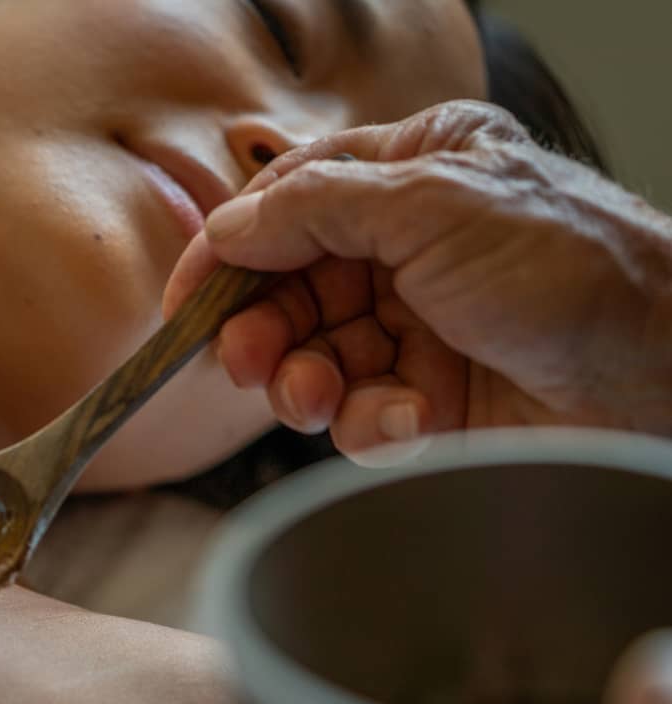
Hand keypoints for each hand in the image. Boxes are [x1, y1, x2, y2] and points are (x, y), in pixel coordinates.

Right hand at [162, 100, 671, 458]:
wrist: (662, 376)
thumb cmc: (574, 267)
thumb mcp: (434, 206)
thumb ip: (316, 209)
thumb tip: (228, 227)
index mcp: (413, 177)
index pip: (290, 206)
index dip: (229, 253)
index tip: (184, 301)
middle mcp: (409, 250)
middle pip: (289, 290)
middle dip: (261, 331)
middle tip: (247, 362)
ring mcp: (418, 327)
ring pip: (312, 359)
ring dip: (303, 384)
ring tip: (315, 398)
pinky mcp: (430, 399)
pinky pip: (357, 415)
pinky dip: (367, 423)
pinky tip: (409, 419)